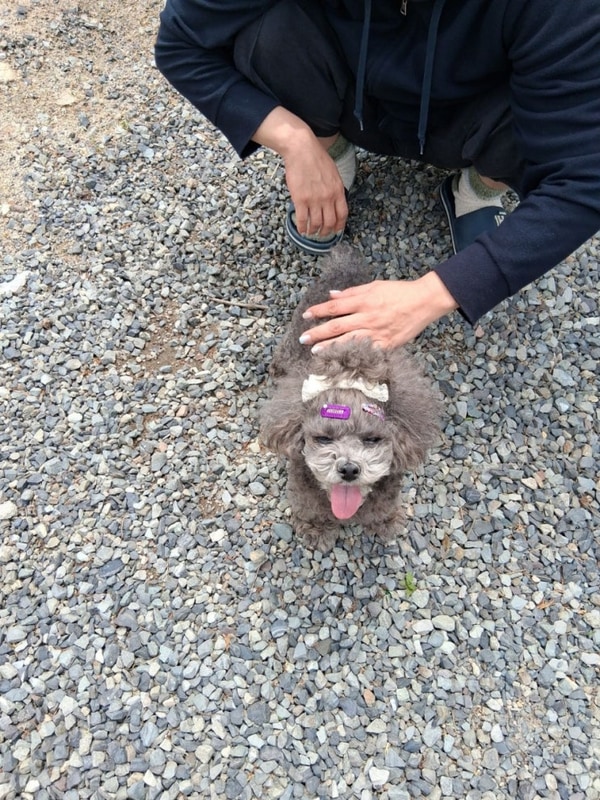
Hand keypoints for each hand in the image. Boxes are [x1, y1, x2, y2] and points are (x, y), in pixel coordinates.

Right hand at [252, 106, 346, 236]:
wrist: (302, 149)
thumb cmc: (316, 158)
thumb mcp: (333, 173)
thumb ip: (334, 189)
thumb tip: (334, 201)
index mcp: (338, 190)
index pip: (342, 214)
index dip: (339, 226)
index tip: (336, 230)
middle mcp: (328, 197)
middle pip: (330, 222)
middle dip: (326, 232)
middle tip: (322, 234)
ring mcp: (314, 199)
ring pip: (316, 223)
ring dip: (313, 231)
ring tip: (311, 232)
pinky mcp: (300, 199)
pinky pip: (302, 219)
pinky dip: (302, 227)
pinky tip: (301, 230)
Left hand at [299, 272, 458, 349]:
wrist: (424, 301)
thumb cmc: (399, 292)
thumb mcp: (374, 286)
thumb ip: (352, 292)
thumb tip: (331, 296)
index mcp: (364, 301)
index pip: (334, 307)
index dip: (318, 311)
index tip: (306, 316)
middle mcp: (367, 317)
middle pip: (337, 326)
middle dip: (317, 333)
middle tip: (303, 339)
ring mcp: (376, 333)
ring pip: (348, 341)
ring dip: (329, 347)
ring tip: (315, 351)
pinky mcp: (386, 345)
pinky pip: (365, 351)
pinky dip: (352, 356)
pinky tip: (341, 360)